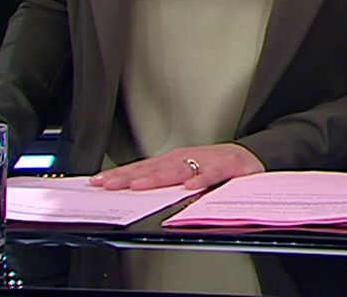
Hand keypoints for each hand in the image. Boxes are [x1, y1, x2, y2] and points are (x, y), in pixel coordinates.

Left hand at [88, 143, 262, 192]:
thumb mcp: (184, 172)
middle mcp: (185, 159)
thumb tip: (130, 188)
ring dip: (157, 178)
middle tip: (109, 184)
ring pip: (177, 171)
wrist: (248, 158)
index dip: (119, 175)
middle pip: (153, 169)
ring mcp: (205, 162)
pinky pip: (212, 175)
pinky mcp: (226, 167)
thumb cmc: (213, 167)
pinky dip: (201, 180)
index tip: (98, 181)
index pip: (141, 168)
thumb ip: (162, 181)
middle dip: (129, 177)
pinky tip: (190, 186)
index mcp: (172, 161)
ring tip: (139, 185)